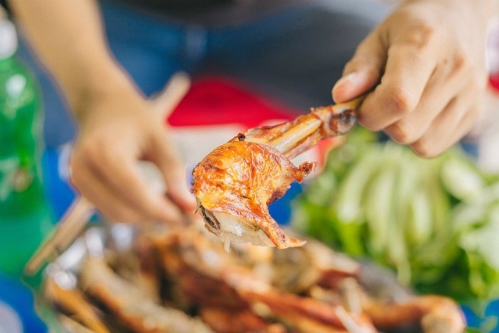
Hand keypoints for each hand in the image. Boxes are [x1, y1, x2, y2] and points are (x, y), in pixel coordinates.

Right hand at [69, 83, 195, 223]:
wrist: (101, 103)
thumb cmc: (134, 116)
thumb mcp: (159, 138)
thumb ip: (173, 171)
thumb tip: (189, 206)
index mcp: (104, 152)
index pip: (136, 193)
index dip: (163, 210)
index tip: (188, 216)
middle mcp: (84, 169)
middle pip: (124, 210)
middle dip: (156, 216)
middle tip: (184, 211)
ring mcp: (77, 179)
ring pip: (116, 215)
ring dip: (145, 216)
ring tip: (171, 204)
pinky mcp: (79, 186)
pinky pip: (109, 209)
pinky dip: (133, 211)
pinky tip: (153, 200)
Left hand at [332, 0, 491, 156]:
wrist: (456, 17)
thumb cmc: (409, 30)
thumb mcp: (376, 39)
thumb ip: (358, 70)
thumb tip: (340, 97)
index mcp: (427, 44)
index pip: (397, 99)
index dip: (370, 113)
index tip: (361, 104)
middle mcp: (456, 70)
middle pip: (405, 130)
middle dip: (382, 122)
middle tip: (381, 98)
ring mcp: (471, 94)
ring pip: (420, 144)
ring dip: (400, 130)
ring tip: (403, 102)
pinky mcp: (476, 113)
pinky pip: (434, 146)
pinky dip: (418, 136)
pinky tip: (419, 110)